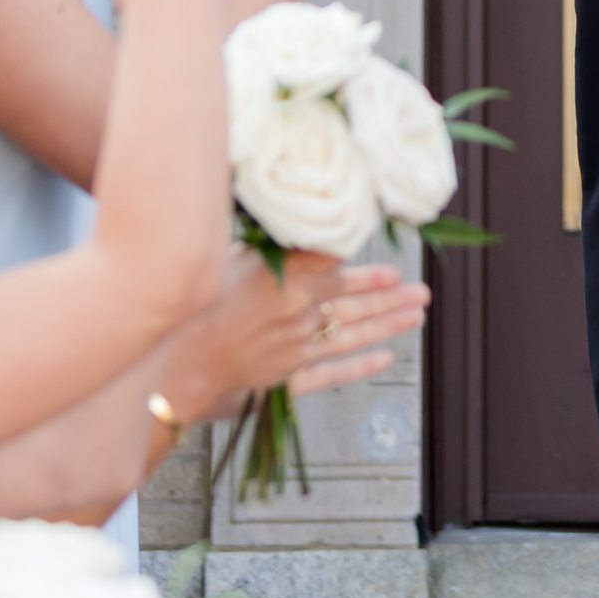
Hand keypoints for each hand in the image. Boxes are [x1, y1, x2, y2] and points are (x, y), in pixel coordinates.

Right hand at [160, 246, 428, 418]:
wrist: (176, 364)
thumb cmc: (196, 303)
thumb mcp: (232, 258)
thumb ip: (269, 245)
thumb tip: (296, 219)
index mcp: (289, 278)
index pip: (338, 265)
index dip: (365, 266)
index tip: (392, 264)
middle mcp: (301, 312)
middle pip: (353, 301)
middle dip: (390, 296)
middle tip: (422, 291)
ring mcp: (297, 348)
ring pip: (351, 333)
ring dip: (387, 324)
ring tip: (417, 314)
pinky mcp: (287, 378)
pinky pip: (332, 372)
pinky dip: (361, 366)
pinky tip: (387, 358)